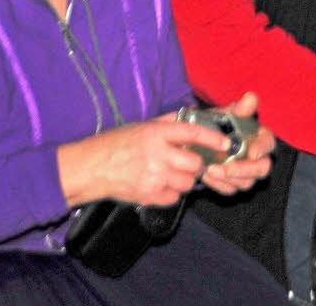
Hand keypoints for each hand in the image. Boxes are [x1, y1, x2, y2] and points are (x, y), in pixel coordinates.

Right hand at [59, 111, 240, 207]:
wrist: (90, 169)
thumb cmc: (116, 143)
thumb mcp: (143, 125)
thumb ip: (171, 123)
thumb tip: (197, 117)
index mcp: (156, 133)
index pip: (193, 134)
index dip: (213, 139)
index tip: (225, 143)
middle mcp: (157, 155)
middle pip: (195, 164)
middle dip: (197, 165)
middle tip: (190, 162)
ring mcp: (153, 178)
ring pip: (188, 183)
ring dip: (185, 179)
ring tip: (171, 173)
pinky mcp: (148, 196)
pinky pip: (174, 198)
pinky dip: (172, 193)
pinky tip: (161, 184)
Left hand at [199, 93, 275, 195]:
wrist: (200, 140)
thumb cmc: (219, 125)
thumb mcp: (227, 114)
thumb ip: (240, 108)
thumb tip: (251, 97)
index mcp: (260, 138)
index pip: (269, 144)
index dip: (262, 149)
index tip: (252, 152)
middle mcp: (257, 158)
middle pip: (262, 169)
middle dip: (244, 170)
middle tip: (226, 168)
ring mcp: (246, 173)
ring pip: (246, 183)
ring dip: (228, 179)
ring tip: (209, 170)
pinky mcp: (233, 184)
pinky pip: (230, 189)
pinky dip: (219, 185)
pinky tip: (206, 176)